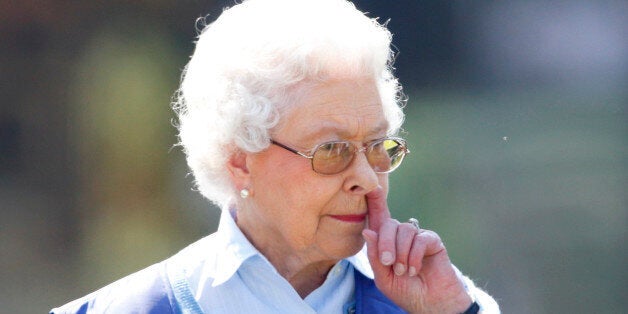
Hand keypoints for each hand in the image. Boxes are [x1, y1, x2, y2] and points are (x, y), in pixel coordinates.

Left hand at [362, 187, 472, 312]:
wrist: (430, 303)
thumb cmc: (406, 291)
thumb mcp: (383, 278)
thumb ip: (375, 256)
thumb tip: (367, 231)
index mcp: (385, 243)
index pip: (378, 219)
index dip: (375, 202)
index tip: (371, 188)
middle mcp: (400, 236)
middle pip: (388, 224)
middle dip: (386, 243)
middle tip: (389, 264)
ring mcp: (416, 237)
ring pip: (404, 229)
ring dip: (401, 252)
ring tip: (404, 271)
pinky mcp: (432, 241)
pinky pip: (420, 238)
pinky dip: (414, 255)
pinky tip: (414, 269)